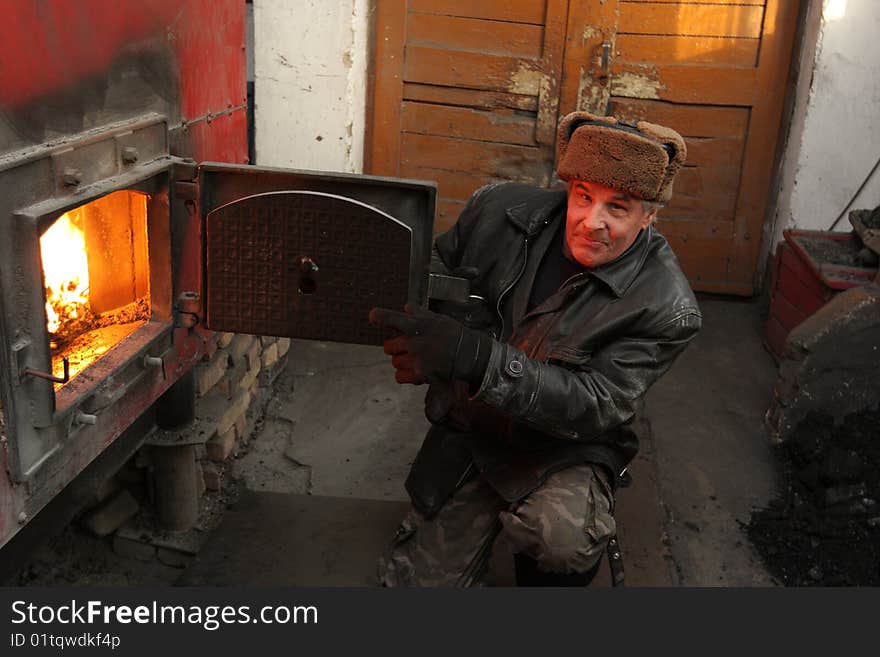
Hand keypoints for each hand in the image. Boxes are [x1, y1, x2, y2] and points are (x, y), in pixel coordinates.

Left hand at [368, 304, 490, 385]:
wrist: (470, 355)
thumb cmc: (455, 335)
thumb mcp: (438, 319)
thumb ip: (420, 313)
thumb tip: (407, 307)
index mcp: (417, 325)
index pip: (390, 318)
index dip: (378, 317)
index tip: (373, 317)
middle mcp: (414, 341)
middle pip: (388, 346)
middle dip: (395, 348)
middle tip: (407, 348)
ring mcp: (416, 358)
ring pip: (395, 362)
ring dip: (402, 362)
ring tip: (417, 360)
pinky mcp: (419, 374)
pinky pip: (399, 376)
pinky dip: (405, 375)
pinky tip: (416, 371)